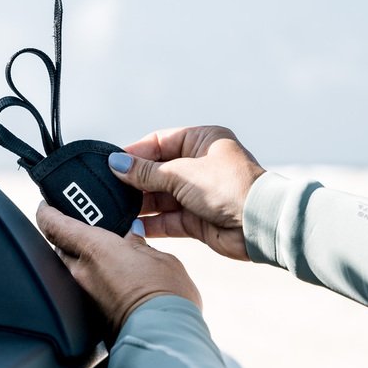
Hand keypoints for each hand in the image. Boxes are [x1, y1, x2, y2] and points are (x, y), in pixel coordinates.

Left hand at [36, 203, 201, 331]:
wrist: (164, 339)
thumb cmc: (166, 296)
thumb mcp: (160, 259)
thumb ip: (139, 245)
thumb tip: (131, 236)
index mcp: (94, 248)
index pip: (54, 224)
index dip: (46, 211)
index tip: (47, 204)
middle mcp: (81, 271)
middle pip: (60, 246)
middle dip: (69, 236)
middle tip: (85, 226)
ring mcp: (83, 296)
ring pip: (72, 269)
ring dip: (83, 259)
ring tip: (106, 252)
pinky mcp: (91, 315)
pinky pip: (84, 288)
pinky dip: (93, 278)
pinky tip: (113, 277)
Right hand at [109, 126, 264, 260]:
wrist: (260, 225)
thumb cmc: (229, 188)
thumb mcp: (183, 174)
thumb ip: (147, 172)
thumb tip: (116, 164)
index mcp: (202, 141)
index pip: (159, 142)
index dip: (134, 153)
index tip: (111, 163)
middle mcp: (199, 165)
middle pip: (157, 172)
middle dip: (134, 182)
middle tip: (108, 189)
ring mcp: (198, 194)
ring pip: (160, 198)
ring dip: (139, 204)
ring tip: (115, 209)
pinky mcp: (197, 220)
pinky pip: (167, 220)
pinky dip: (151, 224)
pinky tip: (130, 226)